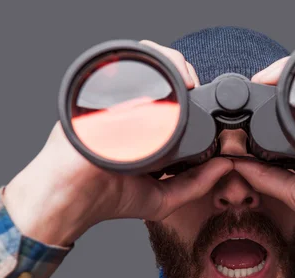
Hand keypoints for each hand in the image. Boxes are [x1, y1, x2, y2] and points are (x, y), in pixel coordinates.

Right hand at [4, 41, 231, 246]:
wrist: (68, 197)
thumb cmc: (109, 199)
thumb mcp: (163, 198)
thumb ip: (196, 185)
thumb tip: (227, 166)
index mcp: (149, 134)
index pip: (177, 107)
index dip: (197, 101)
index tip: (213, 108)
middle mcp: (134, 115)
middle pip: (166, 82)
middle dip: (187, 77)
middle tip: (199, 88)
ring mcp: (117, 102)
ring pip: (150, 69)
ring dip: (174, 65)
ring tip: (188, 81)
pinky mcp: (103, 94)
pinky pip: (131, 68)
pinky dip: (154, 61)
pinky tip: (171, 73)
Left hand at [236, 58, 294, 277]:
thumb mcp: (293, 191)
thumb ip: (263, 178)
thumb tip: (235, 164)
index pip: (282, 114)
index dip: (261, 108)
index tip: (240, 110)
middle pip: (293, 93)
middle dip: (270, 91)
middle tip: (249, 93)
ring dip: (284, 79)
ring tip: (264, 85)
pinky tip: (289, 79)